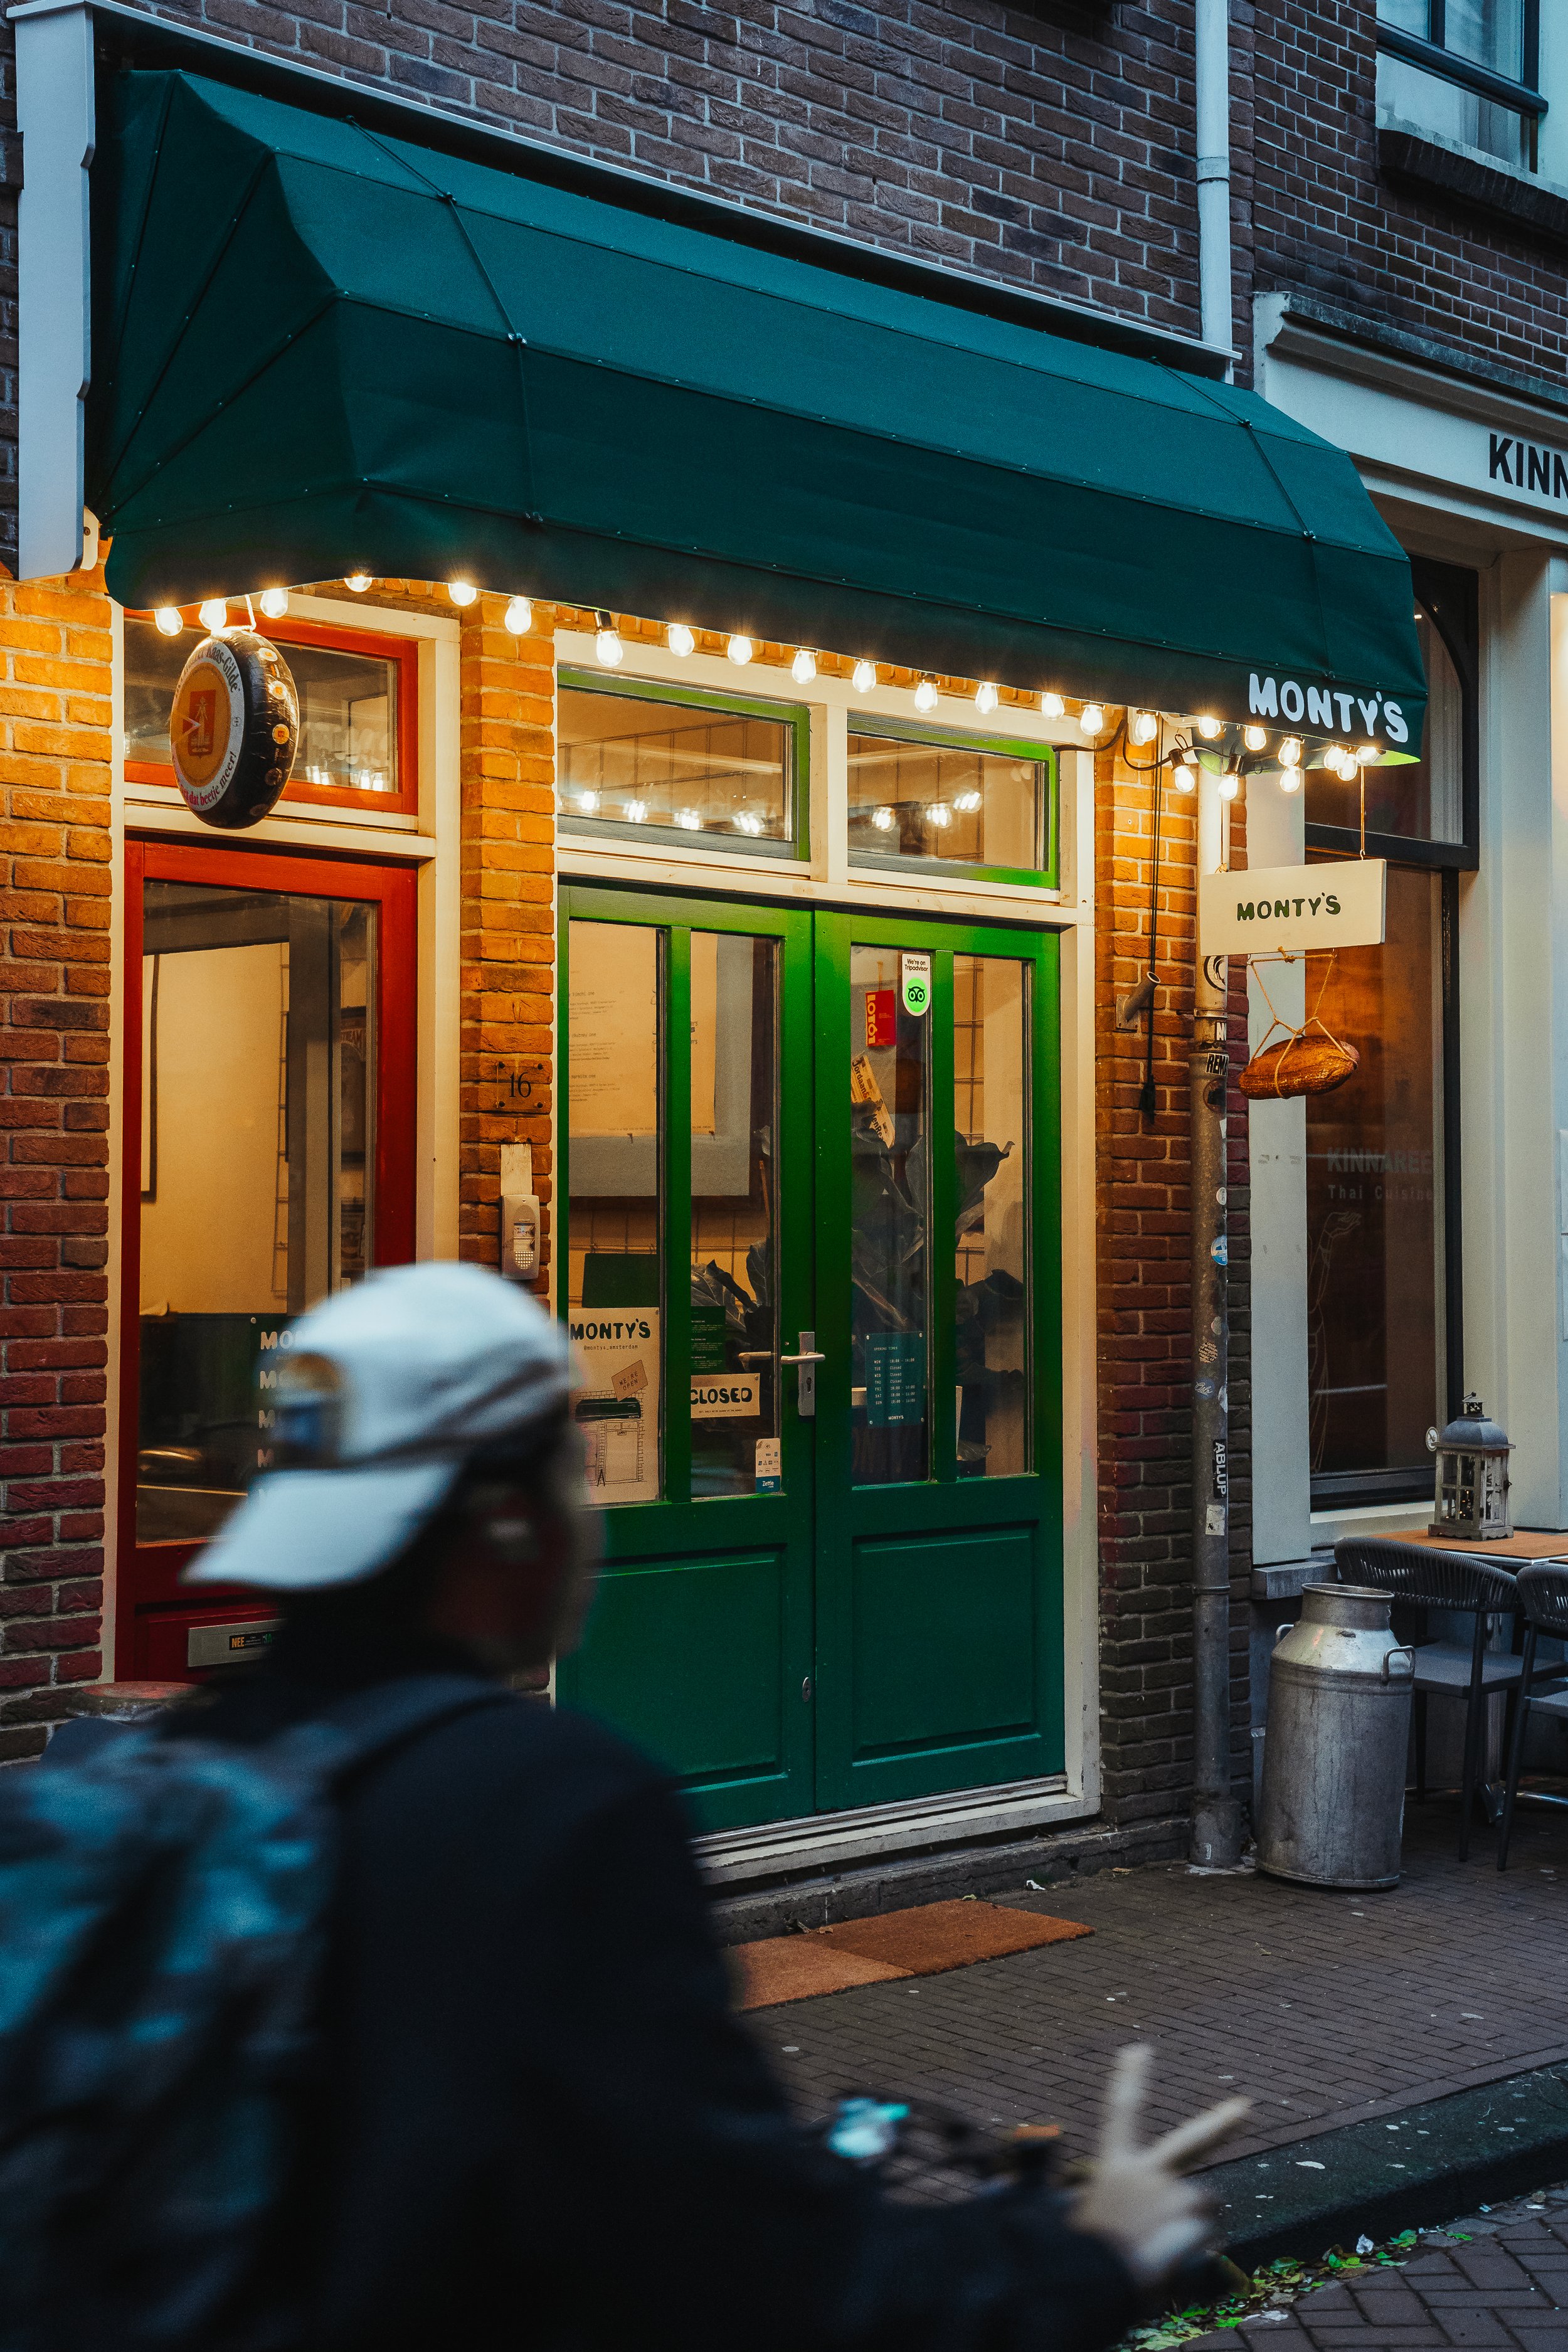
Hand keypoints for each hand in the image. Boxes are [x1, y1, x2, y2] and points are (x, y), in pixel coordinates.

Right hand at [1071, 2045, 1249, 2289]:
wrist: (1091, 2280)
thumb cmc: (1084, 2260)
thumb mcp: (1090, 2223)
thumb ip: (1119, 2212)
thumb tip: (1140, 2224)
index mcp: (1113, 2169)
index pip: (1119, 2113)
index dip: (1130, 2080)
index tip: (1138, 2050)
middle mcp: (1147, 2172)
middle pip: (1191, 2140)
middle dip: (1221, 2123)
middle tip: (1245, 2107)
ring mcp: (1174, 2190)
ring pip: (1203, 2212)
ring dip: (1192, 2234)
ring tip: (1160, 2258)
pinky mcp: (1194, 2214)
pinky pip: (1208, 2241)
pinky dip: (1197, 2255)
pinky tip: (1171, 2265)